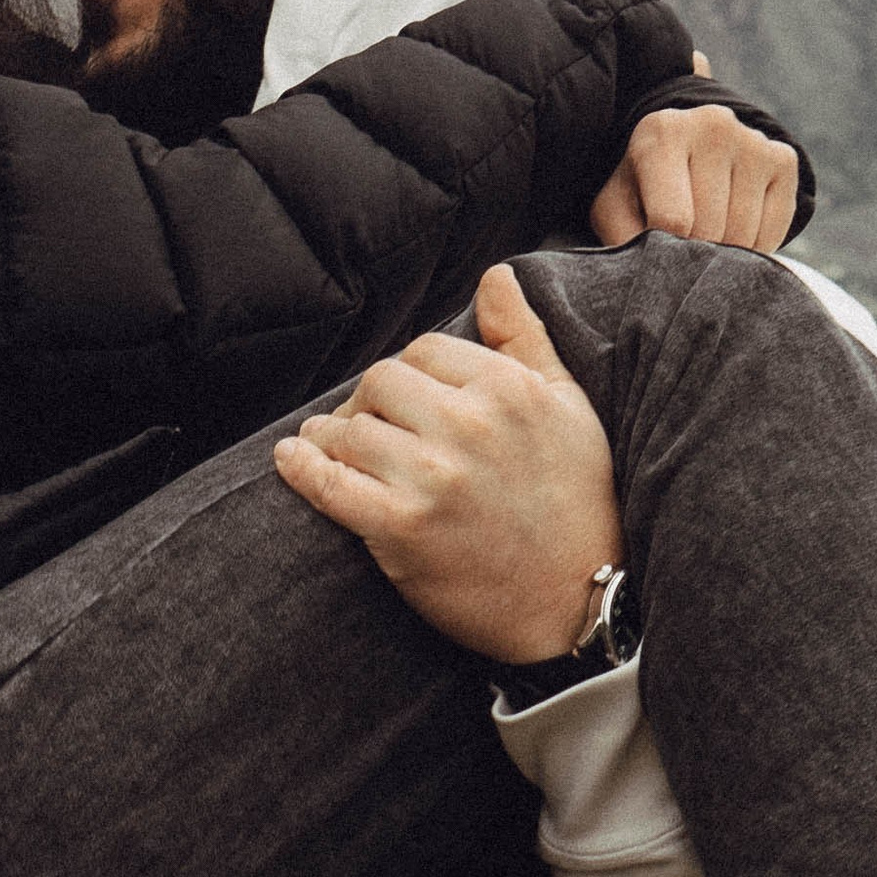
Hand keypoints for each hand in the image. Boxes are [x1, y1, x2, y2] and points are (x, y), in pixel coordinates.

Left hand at [272, 265, 620, 664]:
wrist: (583, 602)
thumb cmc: (579, 500)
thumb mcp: (569, 406)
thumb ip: (524, 337)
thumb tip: (495, 275)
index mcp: (508, 390)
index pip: (423, 352)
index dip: (406, 375)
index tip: (402, 402)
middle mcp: (469, 425)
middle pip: (381, 383)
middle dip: (368, 403)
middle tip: (366, 427)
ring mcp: (434, 478)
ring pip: (351, 430)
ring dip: (334, 439)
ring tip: (332, 449)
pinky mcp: (403, 530)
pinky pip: (331, 484)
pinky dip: (303, 469)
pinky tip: (293, 459)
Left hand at [592, 61, 798, 251]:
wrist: (689, 146)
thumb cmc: (645, 186)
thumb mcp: (617, 207)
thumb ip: (623, 240)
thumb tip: (651, 284)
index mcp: (663, 133)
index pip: (672, 218)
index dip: (666, 251)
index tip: (660, 254)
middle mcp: (713, 126)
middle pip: (710, 226)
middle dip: (695, 254)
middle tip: (683, 249)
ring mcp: (753, 141)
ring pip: (744, 232)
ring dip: (726, 253)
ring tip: (706, 238)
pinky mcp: (783, 160)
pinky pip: (775, 228)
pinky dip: (756, 246)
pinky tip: (734, 231)